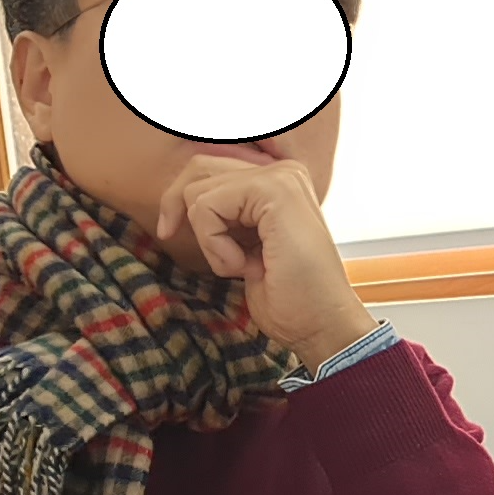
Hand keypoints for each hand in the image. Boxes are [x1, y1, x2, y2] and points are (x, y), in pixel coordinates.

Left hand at [156, 155, 376, 369]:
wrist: (322, 325)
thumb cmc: (288, 299)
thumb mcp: (244, 247)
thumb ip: (225, 215)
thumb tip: (180, 199)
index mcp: (278, 182)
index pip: (207, 169)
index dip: (180, 203)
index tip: (170, 231)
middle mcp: (283, 172)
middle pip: (198, 169)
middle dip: (182, 213)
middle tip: (192, 246)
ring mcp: (281, 177)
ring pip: (198, 191)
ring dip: (208, 240)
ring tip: (241, 266)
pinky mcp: (274, 190)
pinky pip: (206, 207)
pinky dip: (214, 245)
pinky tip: (246, 266)